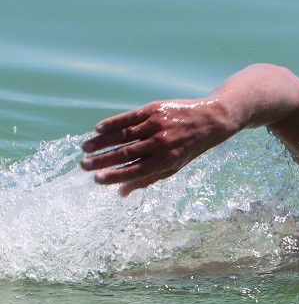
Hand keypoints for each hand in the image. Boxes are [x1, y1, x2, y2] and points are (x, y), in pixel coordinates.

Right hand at [80, 98, 235, 195]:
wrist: (211, 120)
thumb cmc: (188, 148)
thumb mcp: (173, 166)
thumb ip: (147, 179)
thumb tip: (121, 194)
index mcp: (167, 160)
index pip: (135, 171)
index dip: (114, 176)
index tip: (96, 179)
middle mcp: (161, 143)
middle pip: (126, 153)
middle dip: (102, 160)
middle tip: (83, 165)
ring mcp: (157, 124)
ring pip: (124, 135)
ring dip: (102, 142)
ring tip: (85, 148)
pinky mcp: (154, 109)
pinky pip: (129, 117)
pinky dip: (112, 123)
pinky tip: (98, 129)